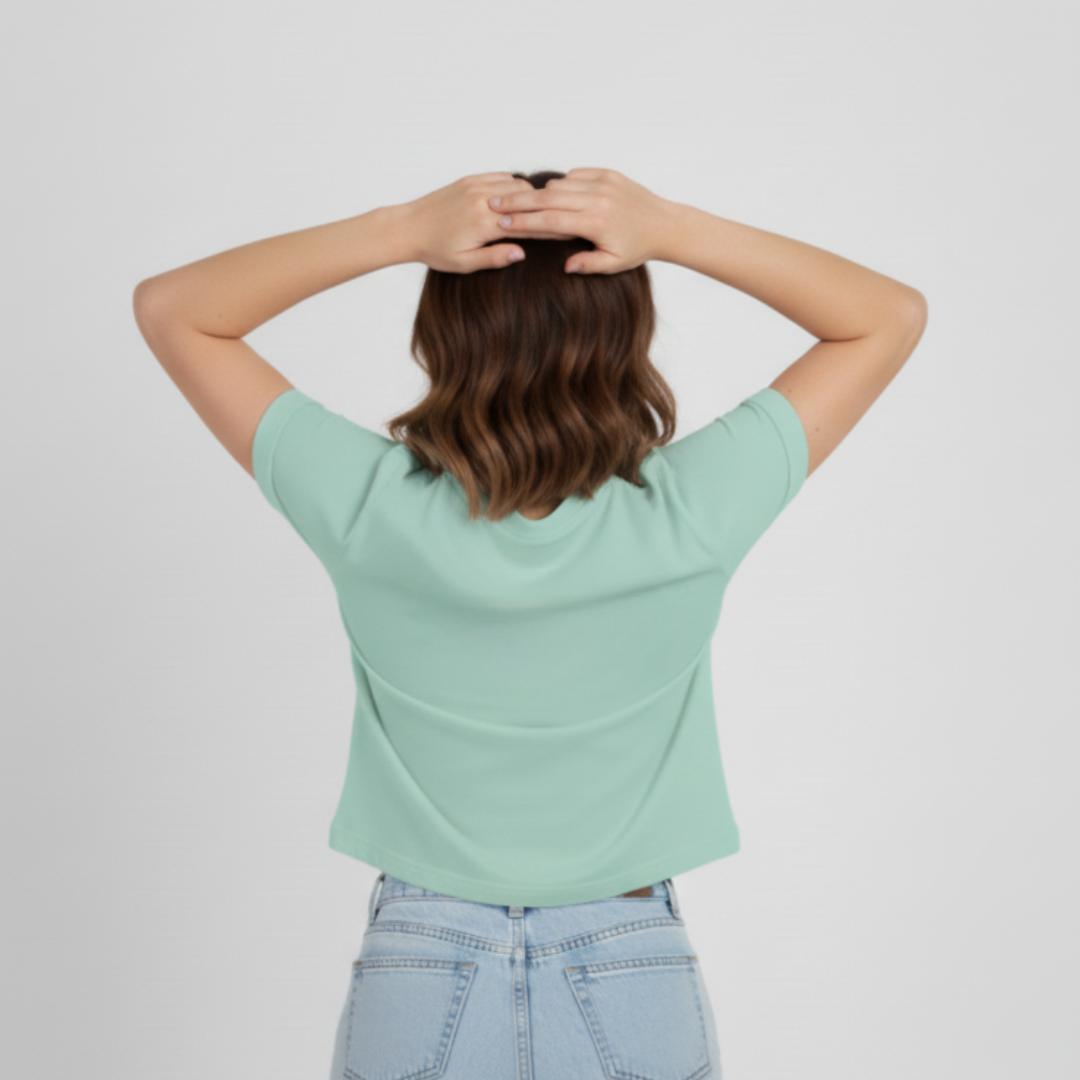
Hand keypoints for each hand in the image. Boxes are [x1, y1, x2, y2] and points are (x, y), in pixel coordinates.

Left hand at [400, 172, 578, 273]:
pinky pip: (501, 176)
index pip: (526, 222)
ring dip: (529, 196)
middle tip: (559, 216)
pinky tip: (519, 198)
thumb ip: (494, 258)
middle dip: (543, 208)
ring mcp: (475, 186)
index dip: (548, 226)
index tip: (566, 230)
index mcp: (483, 223)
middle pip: (526, 198)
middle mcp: (482, 200)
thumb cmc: (435, 250)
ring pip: (515, 184)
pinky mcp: (469, 179)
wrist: (408, 227)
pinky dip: (513, 185)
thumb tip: (522, 254)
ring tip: (541, 209)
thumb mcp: (465, 263)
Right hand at [488, 168, 679, 273]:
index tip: (501, 223)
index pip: (550, 220)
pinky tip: (554, 195)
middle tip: (495, 203)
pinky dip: (562, 184)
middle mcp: (598, 199)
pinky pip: (575, 174)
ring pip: (559, 183)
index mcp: (596, 223)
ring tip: (519, 201)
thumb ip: (588, 265)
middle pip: (548, 197)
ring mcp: (603, 182)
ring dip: (540, 193)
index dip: (523, 222)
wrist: (664, 224)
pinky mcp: (608, 173)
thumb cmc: (637, 249)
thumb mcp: (613, 264)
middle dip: (518, 201)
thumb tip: (565, 267)